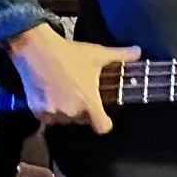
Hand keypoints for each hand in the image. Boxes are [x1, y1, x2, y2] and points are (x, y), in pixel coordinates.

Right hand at [3, 25, 140, 132]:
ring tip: (63, 93)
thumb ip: (120, 55)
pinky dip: (48, 110)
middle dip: (82, 111)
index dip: (104, 122)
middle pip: (82, 121)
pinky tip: (49, 94)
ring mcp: (54, 113)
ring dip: (65, 112)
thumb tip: (139, 51)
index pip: (102, 127)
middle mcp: (72, 112)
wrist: (36, 49)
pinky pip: (47, 117)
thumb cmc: (70, 54)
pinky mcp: (37, 111)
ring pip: (64, 120)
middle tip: (79, 94)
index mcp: (89, 102)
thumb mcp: (97, 54)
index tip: (102, 115)